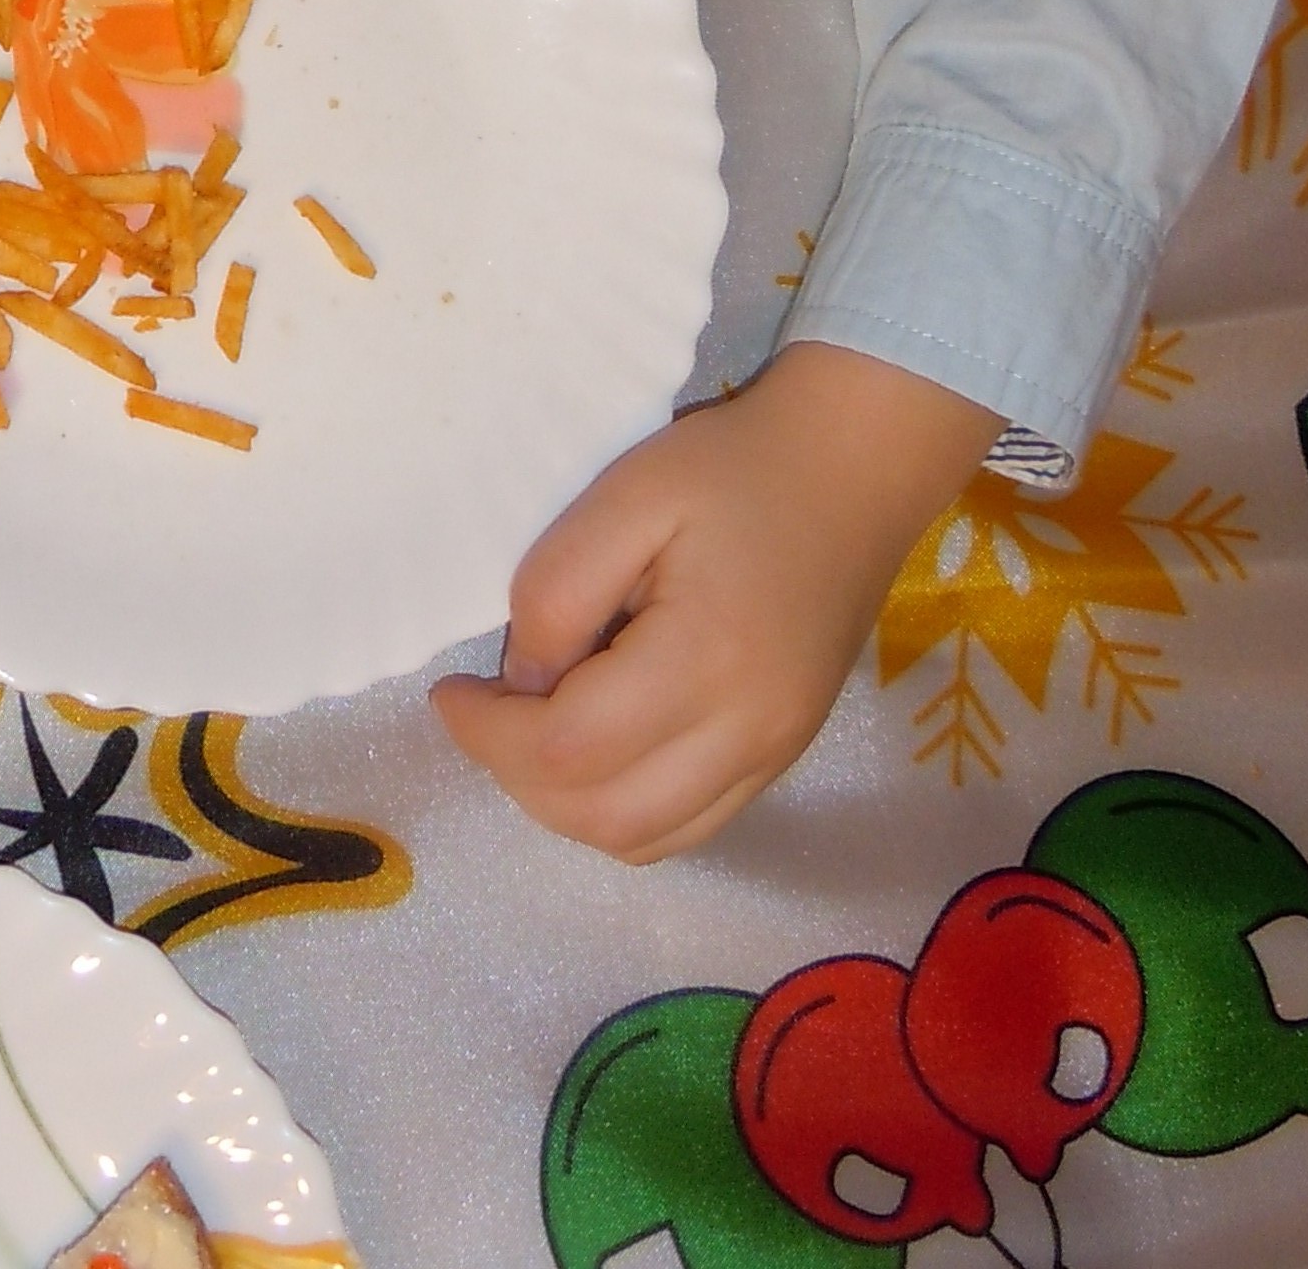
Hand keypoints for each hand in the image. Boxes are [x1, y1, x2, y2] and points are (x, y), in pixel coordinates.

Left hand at [433, 342, 1002, 861]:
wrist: (856, 466)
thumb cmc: (737, 469)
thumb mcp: (628, 496)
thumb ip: (558, 591)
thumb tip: (522, 682)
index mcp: (704, 661)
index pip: (567, 750)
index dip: (488, 736)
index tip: (451, 692)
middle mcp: (748, 732)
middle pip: (604, 820)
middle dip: (519, 781)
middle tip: (487, 716)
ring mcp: (774, 755)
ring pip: (644, 841)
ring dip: (568, 807)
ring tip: (535, 734)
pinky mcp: (783, 756)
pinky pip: (688, 826)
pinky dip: (624, 811)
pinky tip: (599, 748)